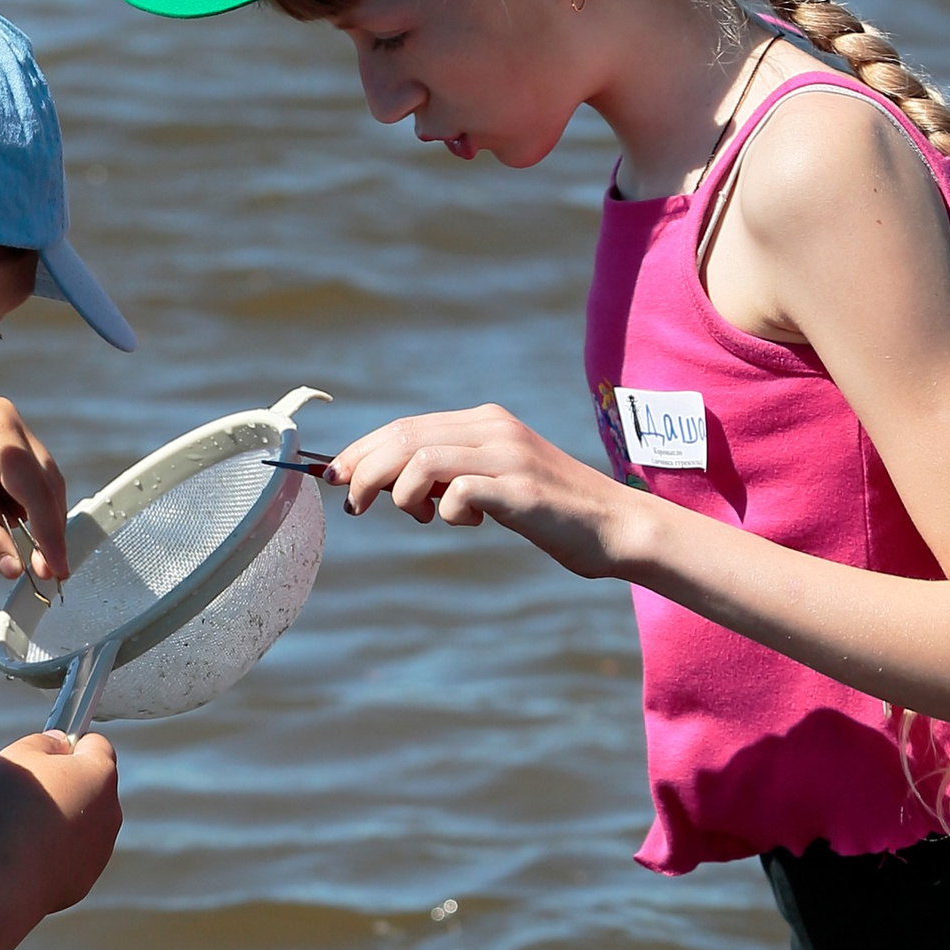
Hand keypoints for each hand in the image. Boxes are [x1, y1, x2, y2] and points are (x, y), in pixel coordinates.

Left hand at [0, 395, 71, 583]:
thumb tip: (15, 569)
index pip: (37, 494)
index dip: (50, 537)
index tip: (56, 572)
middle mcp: (11, 420)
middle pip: (47, 484)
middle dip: (48, 529)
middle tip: (46, 571)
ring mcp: (7, 420)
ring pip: (40, 477)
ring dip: (35, 515)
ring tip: (16, 546)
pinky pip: (23, 470)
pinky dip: (19, 499)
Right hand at [0, 730, 120, 918]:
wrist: (13, 876)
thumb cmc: (16, 808)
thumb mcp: (19, 755)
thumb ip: (43, 741)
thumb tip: (58, 744)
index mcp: (100, 773)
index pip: (97, 744)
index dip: (71, 744)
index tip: (49, 752)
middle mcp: (111, 809)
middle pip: (92, 786)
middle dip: (67, 784)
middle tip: (32, 792)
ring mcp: (103, 846)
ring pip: (84, 823)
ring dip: (63, 820)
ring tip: (26, 827)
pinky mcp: (88, 875)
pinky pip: (73, 854)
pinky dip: (56, 852)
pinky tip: (28, 854)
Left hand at [329, 403, 633, 581]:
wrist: (614, 527)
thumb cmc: (551, 513)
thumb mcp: (493, 485)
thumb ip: (451, 477)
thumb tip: (387, 486)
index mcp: (486, 422)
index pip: (407, 427)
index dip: (363, 450)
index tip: (334, 476)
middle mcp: (493, 429)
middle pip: (405, 438)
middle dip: (363, 470)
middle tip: (350, 503)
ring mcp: (508, 456)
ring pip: (421, 460)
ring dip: (397, 492)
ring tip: (411, 516)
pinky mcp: (519, 489)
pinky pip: (456, 491)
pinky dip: (442, 510)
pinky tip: (464, 523)